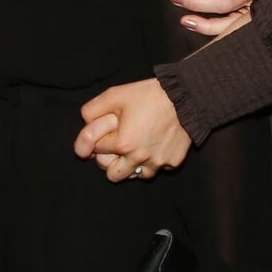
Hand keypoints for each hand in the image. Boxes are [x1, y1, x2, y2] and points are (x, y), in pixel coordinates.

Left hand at [75, 79, 190, 178]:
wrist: (187, 96)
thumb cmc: (149, 95)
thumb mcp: (115, 95)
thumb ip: (92, 110)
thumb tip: (84, 124)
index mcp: (122, 144)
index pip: (97, 152)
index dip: (98, 141)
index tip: (106, 133)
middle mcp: (139, 158)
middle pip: (112, 175)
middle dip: (111, 162)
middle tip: (118, 146)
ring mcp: (157, 162)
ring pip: (135, 176)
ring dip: (132, 165)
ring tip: (136, 147)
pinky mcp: (173, 162)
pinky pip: (157, 169)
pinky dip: (153, 161)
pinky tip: (155, 145)